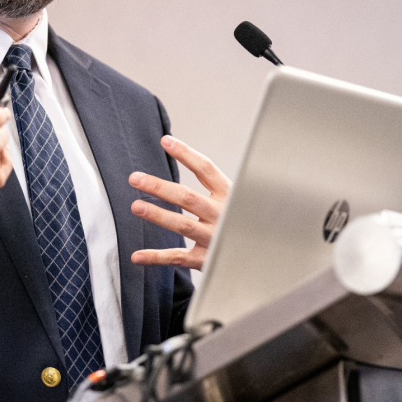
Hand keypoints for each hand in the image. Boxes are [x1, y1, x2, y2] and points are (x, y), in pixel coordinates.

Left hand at [128, 135, 230, 270]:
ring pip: (183, 225)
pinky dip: (157, 257)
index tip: (165, 141)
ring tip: (136, 206)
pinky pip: (178, 258)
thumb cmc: (243, 221)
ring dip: (158, 215)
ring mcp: (215, 238)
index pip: (206, 169)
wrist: (266, 257)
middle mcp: (223, 215)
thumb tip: (185, 158)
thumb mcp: (237, 199)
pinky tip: (137, 255)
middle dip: (159, 187)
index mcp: (230, 195)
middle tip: (135, 178)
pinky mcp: (207, 260)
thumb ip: (213, 186)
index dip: (186, 154)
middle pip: (188, 197)